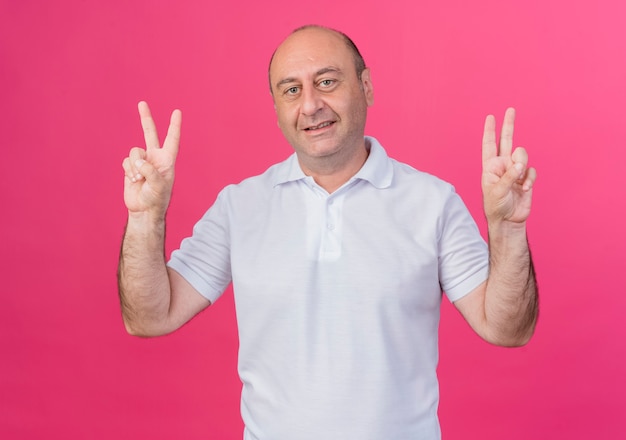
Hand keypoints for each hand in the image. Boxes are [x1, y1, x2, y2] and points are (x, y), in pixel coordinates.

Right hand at [122, 101, 180, 217]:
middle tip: (142, 103)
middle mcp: (155, 157)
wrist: (144, 210)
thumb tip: (137, 161)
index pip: (172, 139)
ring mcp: (142, 162)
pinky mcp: (131, 167)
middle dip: (145, 118)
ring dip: (134, 166)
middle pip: (150, 133)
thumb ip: (150, 171)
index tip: (177, 111)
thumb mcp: (159, 186)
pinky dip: (128, 171)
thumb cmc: (157, 199)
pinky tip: (133, 180)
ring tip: (139, 179)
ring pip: (134, 152)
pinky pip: (126, 161)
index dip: (174, 125)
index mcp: (167, 160)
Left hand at [482, 108, 536, 224]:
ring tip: (518, 182)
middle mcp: (503, 165)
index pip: (489, 145)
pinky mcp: (526, 178)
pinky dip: (529, 179)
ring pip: (522, 156)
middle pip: (506, 140)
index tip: (490, 117)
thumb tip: (520, 164)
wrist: (508, 220)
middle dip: (508, 125)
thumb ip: (509, 176)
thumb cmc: (496, 206)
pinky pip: (531, 170)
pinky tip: (524, 189)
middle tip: (510, 109)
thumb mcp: (497, 191)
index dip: (490, 131)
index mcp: (490, 166)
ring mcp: (515, 170)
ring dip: (522, 167)